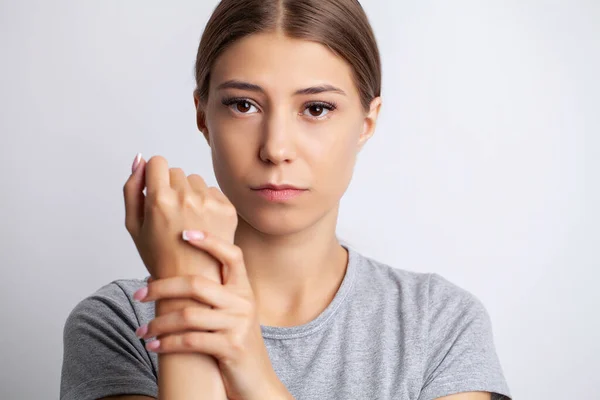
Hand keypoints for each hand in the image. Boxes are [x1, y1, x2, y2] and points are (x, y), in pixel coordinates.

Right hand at [123, 154, 237, 278]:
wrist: (193, 279)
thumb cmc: (160, 255)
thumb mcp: (133, 225)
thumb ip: (132, 188)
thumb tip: (139, 159)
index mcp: (160, 199)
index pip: (158, 162)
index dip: (154, 175)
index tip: (155, 191)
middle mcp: (186, 197)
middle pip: (176, 172)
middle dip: (171, 187)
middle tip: (171, 215)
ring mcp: (209, 202)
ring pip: (195, 180)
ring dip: (190, 193)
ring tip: (187, 221)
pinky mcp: (227, 208)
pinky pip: (212, 191)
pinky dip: (207, 203)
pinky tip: (202, 224)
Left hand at [133, 232, 291, 399]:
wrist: (257, 381)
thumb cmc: (236, 343)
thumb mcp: (231, 314)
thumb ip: (212, 295)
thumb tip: (168, 275)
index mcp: (244, 289)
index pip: (232, 255)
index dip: (210, 240)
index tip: (185, 233)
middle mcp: (244, 302)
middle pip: (197, 283)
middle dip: (161, 287)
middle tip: (139, 295)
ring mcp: (240, 325)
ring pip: (188, 315)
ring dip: (158, 323)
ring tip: (141, 331)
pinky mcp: (232, 348)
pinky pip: (191, 341)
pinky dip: (167, 343)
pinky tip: (154, 346)